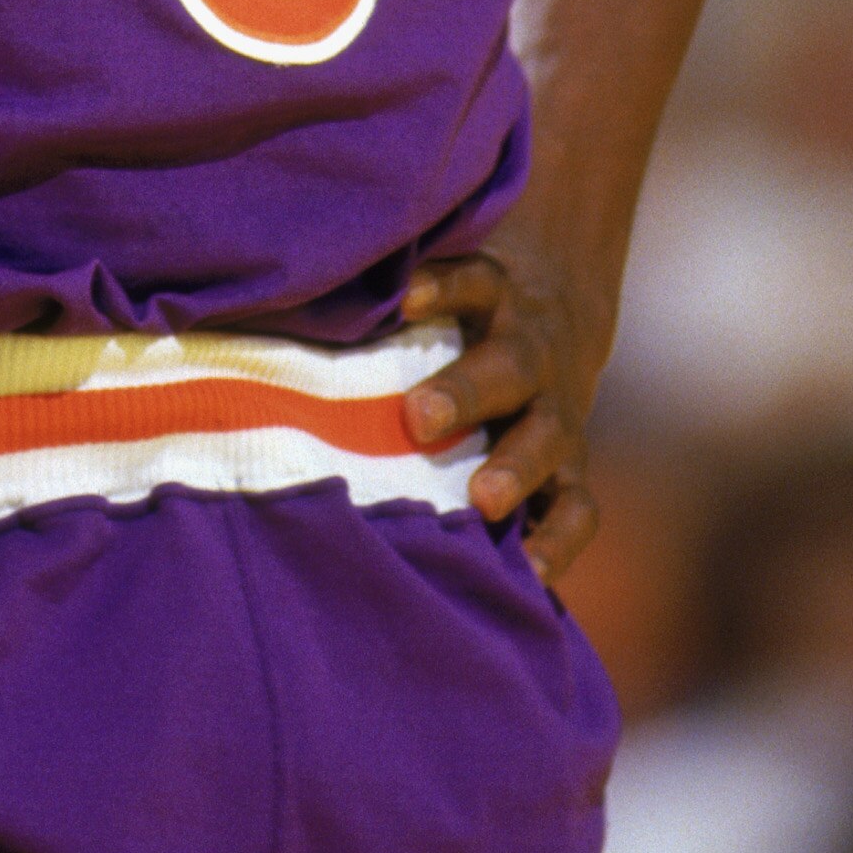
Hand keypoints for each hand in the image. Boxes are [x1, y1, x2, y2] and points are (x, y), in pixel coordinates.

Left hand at [397, 233, 612, 584]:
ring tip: (484, 501)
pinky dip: (558, 539)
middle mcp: (529, 353)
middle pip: (506, 365)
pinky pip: (577, 505)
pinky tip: (529, 571)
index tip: (405, 297)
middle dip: (464, 392)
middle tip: (419, 417)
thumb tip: (274, 316)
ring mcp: (556, 412)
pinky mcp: (570, 466)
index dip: (441, 286)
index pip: (470, 280)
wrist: (558, 316)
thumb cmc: (461, 310)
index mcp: (492, 297)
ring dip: (516, 468)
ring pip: (548, 436)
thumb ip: (381, 305)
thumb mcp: (439, 287)